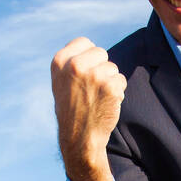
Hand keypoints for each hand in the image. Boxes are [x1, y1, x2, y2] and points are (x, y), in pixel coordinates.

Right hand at [51, 37, 125, 180]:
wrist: (80, 138)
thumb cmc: (72, 109)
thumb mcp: (62, 82)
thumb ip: (72, 62)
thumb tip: (92, 47)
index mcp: (59, 61)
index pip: (84, 42)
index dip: (89, 57)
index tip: (84, 74)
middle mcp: (75, 66)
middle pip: (101, 52)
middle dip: (101, 68)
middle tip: (91, 89)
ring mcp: (94, 75)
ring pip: (112, 68)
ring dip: (110, 81)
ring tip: (97, 98)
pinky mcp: (110, 86)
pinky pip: (121, 80)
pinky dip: (118, 92)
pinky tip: (105, 104)